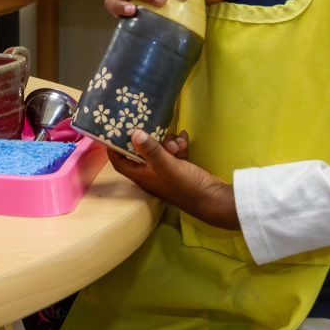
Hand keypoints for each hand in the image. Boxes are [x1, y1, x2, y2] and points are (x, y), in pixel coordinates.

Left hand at [109, 129, 239, 229]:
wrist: (215, 200)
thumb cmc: (187, 186)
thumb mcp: (168, 166)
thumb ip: (151, 150)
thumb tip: (134, 132)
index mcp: (143, 176)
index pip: (120, 162)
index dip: (114, 147)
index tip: (115, 129)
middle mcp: (152, 174)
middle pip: (141, 152)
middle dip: (150, 139)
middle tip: (158, 132)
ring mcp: (166, 171)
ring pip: (160, 150)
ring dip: (168, 142)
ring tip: (178, 142)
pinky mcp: (180, 169)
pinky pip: (175, 152)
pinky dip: (179, 145)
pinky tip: (185, 138)